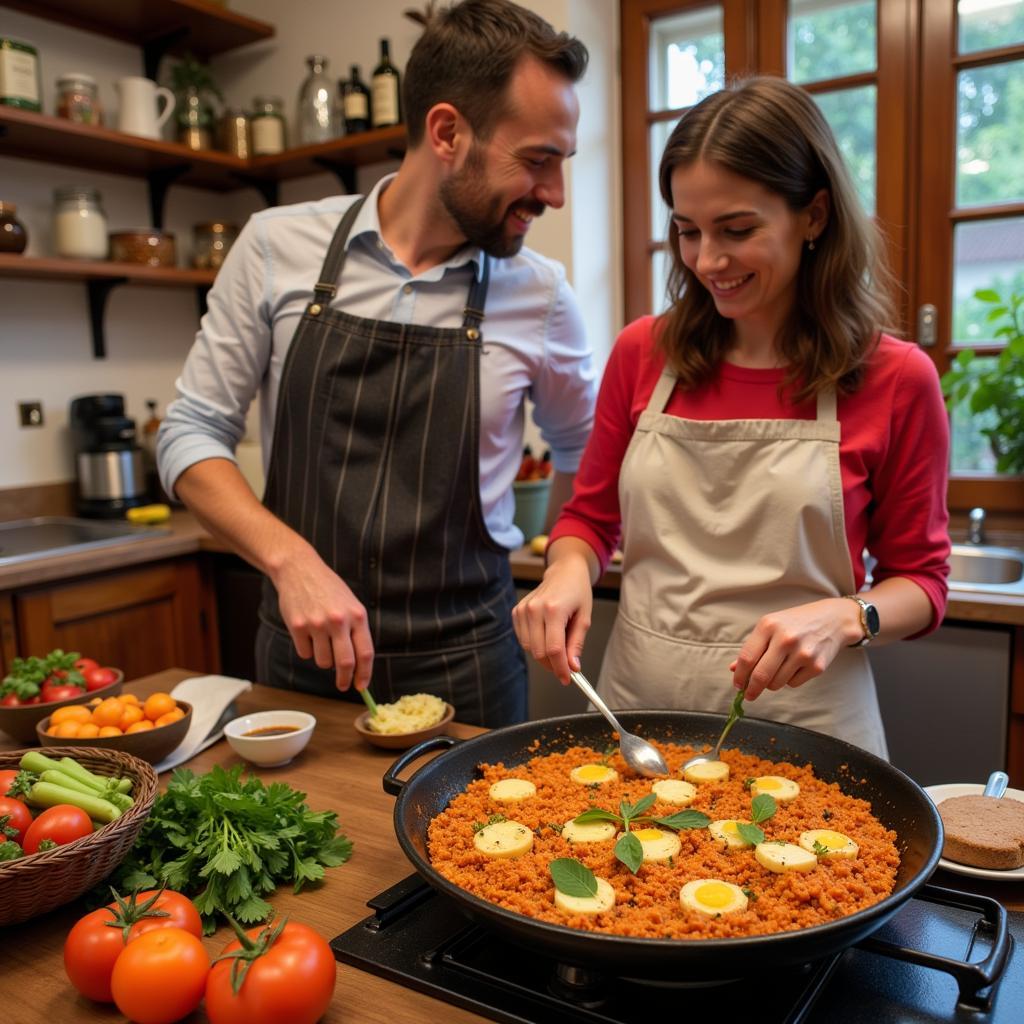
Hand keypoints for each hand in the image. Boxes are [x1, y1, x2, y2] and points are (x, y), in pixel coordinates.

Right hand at [272, 549, 373, 691]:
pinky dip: (307, 649)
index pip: (365, 653)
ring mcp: (317, 624)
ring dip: (323, 659)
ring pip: (323, 661)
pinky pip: (305, 653)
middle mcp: (339, 620)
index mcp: (357, 615)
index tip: (361, 687)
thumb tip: (359, 665)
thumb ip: (356, 631)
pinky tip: (307, 632)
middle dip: (344, 679)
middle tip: (343, 685)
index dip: (365, 674)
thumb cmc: (328, 590)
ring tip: (321, 640)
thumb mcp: (351, 605)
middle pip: (345, 663)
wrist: (300, 570)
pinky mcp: (297, 626)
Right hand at [512, 556, 592, 682]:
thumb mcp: (584, 618)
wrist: (564, 572)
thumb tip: (573, 667)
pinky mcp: (516, 612)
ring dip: (543, 655)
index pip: (554, 649)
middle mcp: (534, 609)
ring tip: (558, 646)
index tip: (567, 679)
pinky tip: (546, 636)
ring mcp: (523, 610)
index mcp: (554, 609)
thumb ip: (576, 644)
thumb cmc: (577, 593)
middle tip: (565, 667)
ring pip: (529, 648)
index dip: (561, 668)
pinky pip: (523, 639)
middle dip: (553, 664)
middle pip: (539, 651)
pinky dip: (534, 644)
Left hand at [731, 598, 860, 699]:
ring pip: (776, 683)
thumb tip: (733, 668)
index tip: (738, 685)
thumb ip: (752, 647)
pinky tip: (795, 666)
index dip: (739, 675)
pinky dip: (789, 680)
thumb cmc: (796, 622)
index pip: (747, 658)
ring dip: (772, 683)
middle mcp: (785, 639)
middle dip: (752, 689)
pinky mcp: (817, 666)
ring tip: (778, 669)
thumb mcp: (771, 626)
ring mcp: (803, 653)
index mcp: (768, 625)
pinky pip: (793, 684)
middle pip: (761, 675)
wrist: (833, 619)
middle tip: (749, 695)